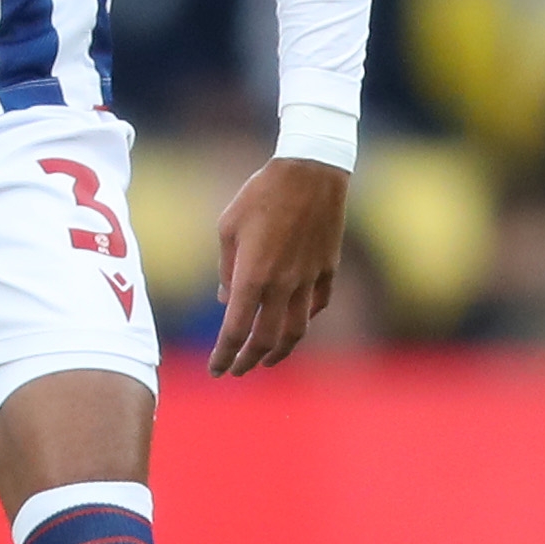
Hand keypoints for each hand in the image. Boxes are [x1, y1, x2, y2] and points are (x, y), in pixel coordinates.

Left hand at [209, 156, 348, 377]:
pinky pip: (316, 306)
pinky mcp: (328, 270)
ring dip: (279, 352)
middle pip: (265, 340)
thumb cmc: (260, 194)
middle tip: (237, 371)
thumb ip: (226, 269)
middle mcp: (282, 285)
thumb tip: (228, 301)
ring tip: (266, 360)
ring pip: (296, 331)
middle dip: (248, 361)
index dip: (224, 355)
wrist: (310, 172)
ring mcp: (308, 279)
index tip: (216, 370)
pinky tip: (294, 324)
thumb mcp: (228, 227)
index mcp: (252, 276)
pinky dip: (303, 321)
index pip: (235, 330)